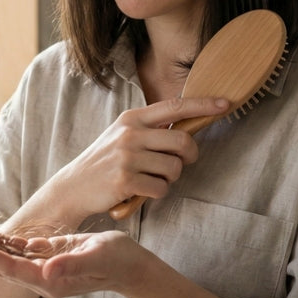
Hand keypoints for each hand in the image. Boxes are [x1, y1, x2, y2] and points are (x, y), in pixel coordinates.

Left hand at [0, 226, 141, 297]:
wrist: (131, 268)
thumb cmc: (117, 261)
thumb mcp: (96, 258)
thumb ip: (72, 264)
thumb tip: (47, 269)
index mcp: (48, 280)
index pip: (7, 267)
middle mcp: (40, 278)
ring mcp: (43, 269)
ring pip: (4, 257)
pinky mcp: (48, 258)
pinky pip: (18, 251)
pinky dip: (0, 242)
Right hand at [39, 95, 229, 224]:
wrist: (73, 187)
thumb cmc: (105, 162)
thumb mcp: (123, 136)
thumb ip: (151, 130)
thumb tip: (187, 129)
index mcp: (132, 119)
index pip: (174, 106)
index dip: (202, 105)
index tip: (225, 104)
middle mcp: (130, 134)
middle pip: (182, 141)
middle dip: (189, 156)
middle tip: (182, 162)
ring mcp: (127, 157)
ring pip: (174, 168)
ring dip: (170, 178)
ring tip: (151, 178)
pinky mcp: (126, 180)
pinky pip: (162, 189)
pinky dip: (157, 193)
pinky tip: (140, 190)